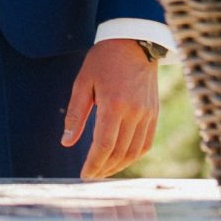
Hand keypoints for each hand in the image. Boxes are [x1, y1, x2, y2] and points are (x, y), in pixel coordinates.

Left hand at [62, 38, 157, 178]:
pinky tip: (121, 160)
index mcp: (114, 104)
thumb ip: (76, 115)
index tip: (83, 175)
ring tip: (103, 172)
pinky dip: (133, 156)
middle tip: (91, 177)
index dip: (93, 164)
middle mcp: (134, 112)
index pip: (103, 145)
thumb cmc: (103, 60)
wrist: (134, 42)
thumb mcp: (82, 83)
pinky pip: (146, 143)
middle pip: (119, 152)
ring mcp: (147, 114)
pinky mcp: (154, 113)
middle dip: (103, 169)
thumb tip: (66, 142)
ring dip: (118, 166)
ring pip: (134, 152)